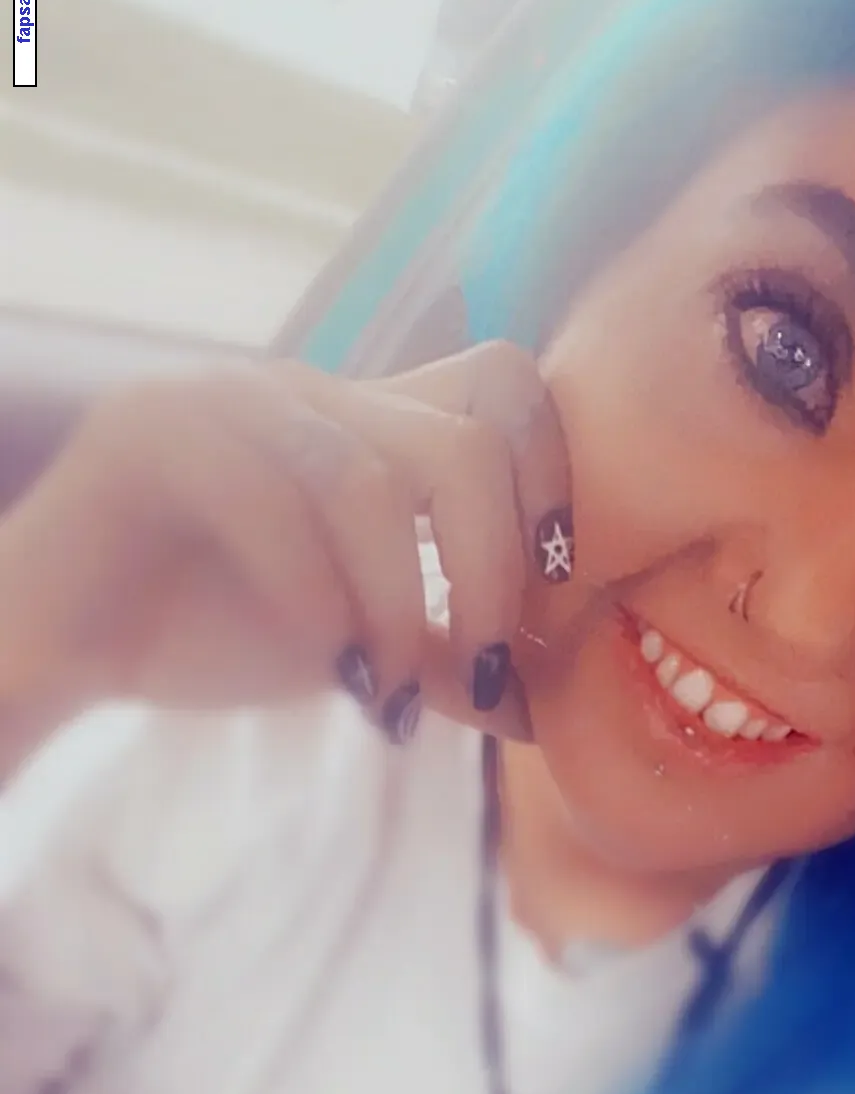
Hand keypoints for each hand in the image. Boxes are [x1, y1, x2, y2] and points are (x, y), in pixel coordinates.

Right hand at [0, 342, 572, 742]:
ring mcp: (232, 398)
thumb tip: (544, 703)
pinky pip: (273, 499)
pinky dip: (319, 599)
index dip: (556, 492)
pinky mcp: (156, 433)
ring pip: (378, 477)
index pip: (507, 392)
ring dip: (403, 607)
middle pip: (472, 434)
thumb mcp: (360, 647)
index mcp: (372, 421)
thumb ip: (447, 653)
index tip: (550, 605)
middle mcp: (314, 390)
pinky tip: (327, 668)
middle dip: (497, 572)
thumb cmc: (210, 634)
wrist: (60, 648)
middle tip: (485, 676)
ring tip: (387, 697)